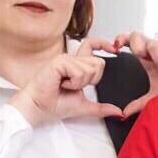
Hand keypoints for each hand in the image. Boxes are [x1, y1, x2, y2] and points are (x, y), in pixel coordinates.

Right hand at [9, 39, 124, 126]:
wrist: (39, 108)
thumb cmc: (54, 104)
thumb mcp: (84, 106)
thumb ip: (101, 108)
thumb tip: (118, 112)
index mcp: (77, 66)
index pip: (92, 46)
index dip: (104, 44)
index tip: (115, 50)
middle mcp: (71, 60)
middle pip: (99, 62)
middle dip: (92, 80)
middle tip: (75, 86)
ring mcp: (65, 59)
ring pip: (91, 68)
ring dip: (81, 83)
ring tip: (66, 86)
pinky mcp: (59, 62)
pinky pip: (79, 71)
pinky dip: (74, 82)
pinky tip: (62, 84)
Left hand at [112, 30, 157, 117]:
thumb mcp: (155, 95)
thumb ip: (139, 103)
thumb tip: (124, 113)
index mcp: (146, 56)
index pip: (130, 41)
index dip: (121, 39)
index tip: (116, 47)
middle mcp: (155, 47)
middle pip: (137, 35)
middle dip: (138, 48)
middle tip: (145, 58)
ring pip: (154, 44)